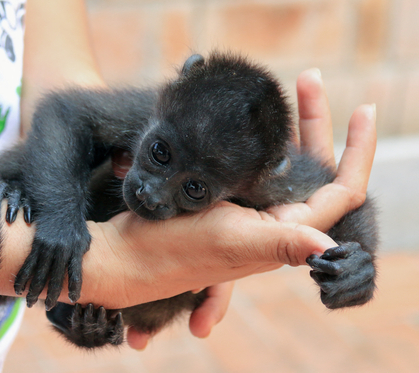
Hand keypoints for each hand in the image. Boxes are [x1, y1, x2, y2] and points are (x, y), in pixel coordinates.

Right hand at [108, 68, 375, 348]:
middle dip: (317, 124)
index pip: (341, 192)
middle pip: (313, 168)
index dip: (360, 154)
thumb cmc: (176, 250)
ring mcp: (250, 208)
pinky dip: (262, 137)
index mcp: (285, 231)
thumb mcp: (231, 241)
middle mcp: (274, 221)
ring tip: (289, 87)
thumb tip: (332, 252)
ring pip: (284, 162)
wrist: (127, 253)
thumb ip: (281, 243)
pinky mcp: (226, 199)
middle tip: (308, 79)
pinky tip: (255, 116)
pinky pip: (255, 163)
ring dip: (292, 125)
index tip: (363, 110)